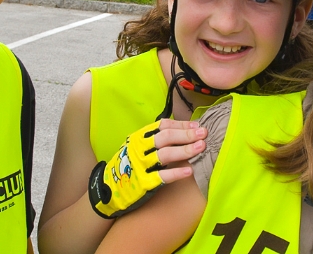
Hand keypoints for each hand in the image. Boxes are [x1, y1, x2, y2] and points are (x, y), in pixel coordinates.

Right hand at [88, 120, 205, 217]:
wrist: (108, 188)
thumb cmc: (129, 165)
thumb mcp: (137, 147)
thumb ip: (154, 139)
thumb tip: (183, 131)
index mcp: (139, 137)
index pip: (163, 126)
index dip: (181, 125)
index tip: (197, 126)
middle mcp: (139, 148)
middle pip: (166, 137)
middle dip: (186, 135)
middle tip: (203, 134)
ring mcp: (140, 165)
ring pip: (166, 155)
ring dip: (185, 150)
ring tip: (201, 147)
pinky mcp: (143, 182)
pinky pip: (162, 176)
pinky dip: (176, 173)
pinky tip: (189, 171)